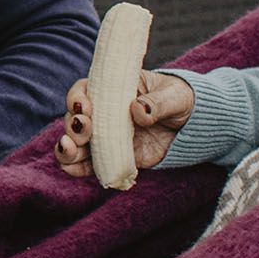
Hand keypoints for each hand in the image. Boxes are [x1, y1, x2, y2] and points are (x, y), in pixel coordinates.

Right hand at [52, 70, 194, 181]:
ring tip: (69, 151)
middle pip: (74, 118)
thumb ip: (157, 103)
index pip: (85, 90)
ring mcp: (105, 136)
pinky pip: (88, 165)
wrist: (191, 127)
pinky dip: (77, 168)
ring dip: (67, 148)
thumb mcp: (174, 96)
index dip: (78, 98)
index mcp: (112, 89)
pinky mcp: (112, 157)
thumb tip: (138, 110)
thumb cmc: (179, 100)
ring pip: (74, 143)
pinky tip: (73, 169)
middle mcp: (102, 112)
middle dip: (72, 125)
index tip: (85, 107)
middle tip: (83, 128)